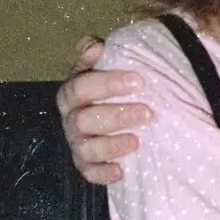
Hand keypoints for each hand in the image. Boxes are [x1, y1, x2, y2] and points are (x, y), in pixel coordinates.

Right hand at [55, 37, 152, 184]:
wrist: (128, 113)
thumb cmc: (125, 85)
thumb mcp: (119, 63)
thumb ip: (109, 51)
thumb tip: (95, 46)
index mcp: (75, 91)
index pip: (81, 86)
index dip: (107, 84)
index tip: (139, 81)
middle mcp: (72, 118)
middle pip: (83, 119)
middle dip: (116, 116)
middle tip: (148, 113)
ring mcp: (78, 143)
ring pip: (86, 148)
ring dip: (111, 145)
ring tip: (137, 141)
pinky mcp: (88, 165)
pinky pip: (90, 173)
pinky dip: (103, 174)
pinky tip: (120, 171)